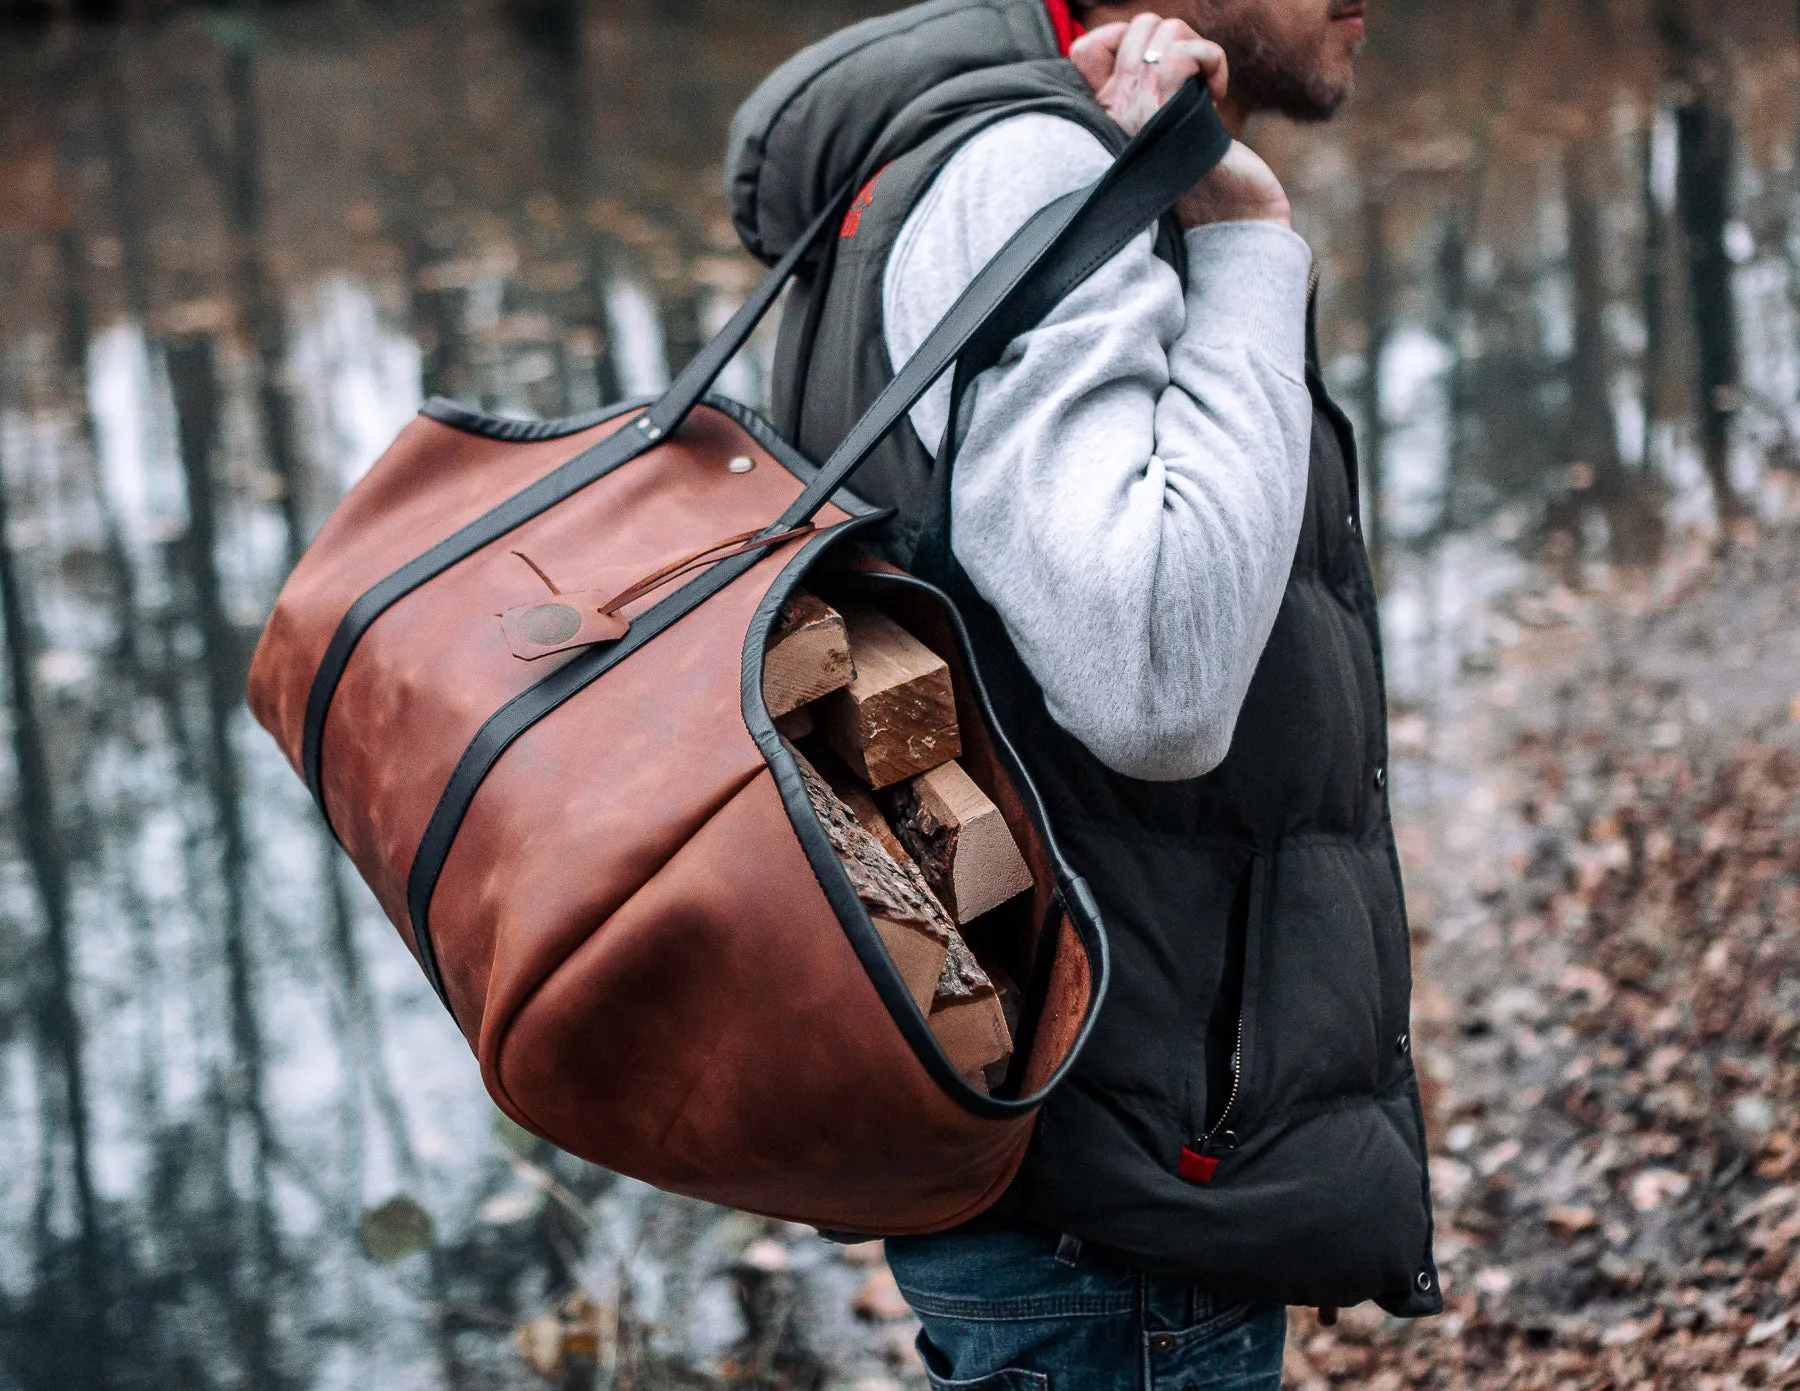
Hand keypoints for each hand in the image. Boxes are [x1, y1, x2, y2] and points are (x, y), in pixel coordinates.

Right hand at [1070, 15, 1291, 229]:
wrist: (1225, 225)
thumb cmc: (1201, 183)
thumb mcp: (1165, 133)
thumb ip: (1151, 97)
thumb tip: (1159, 53)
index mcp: (1104, 115)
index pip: (1084, 50)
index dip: (1120, 38)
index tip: (1155, 68)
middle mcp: (1113, 110)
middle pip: (1135, 27)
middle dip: (1176, 40)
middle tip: (1191, 82)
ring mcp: (1138, 109)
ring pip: (1162, 28)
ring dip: (1196, 49)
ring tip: (1204, 91)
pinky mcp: (1169, 109)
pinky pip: (1184, 51)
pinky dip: (1211, 59)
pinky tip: (1217, 94)